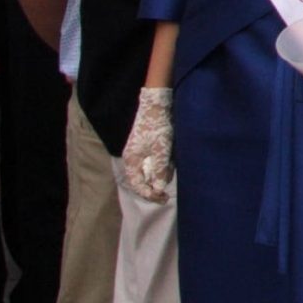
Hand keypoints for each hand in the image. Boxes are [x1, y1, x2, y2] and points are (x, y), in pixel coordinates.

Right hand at [122, 87, 173, 203]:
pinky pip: (155, 161)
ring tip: (171, 170)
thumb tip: (158, 189)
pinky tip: (171, 160)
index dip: (149, 194)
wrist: (159, 104)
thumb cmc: (158, 127)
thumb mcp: (161, 150)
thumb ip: (159, 170)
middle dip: (154, 186)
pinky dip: (163, 164)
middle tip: (166, 195)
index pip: (137, 184)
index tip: (162, 198)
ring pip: (150, 171)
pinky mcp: (149, 146)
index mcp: (131, 160)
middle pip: (142, 180)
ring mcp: (141, 152)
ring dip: (161, 174)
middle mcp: (134, 158)